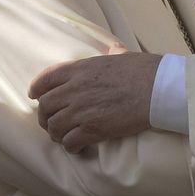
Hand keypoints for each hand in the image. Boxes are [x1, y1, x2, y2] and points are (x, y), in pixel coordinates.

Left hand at [28, 49, 161, 153]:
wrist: (159, 89)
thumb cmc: (145, 70)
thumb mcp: (125, 56)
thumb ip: (114, 53)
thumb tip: (114, 48)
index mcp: (81, 69)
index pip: (46, 79)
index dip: (37, 89)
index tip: (36, 96)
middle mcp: (75, 89)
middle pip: (45, 106)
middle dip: (45, 116)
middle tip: (52, 122)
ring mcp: (81, 110)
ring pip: (53, 127)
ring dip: (57, 134)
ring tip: (65, 136)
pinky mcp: (92, 130)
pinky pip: (69, 142)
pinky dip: (71, 147)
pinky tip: (78, 147)